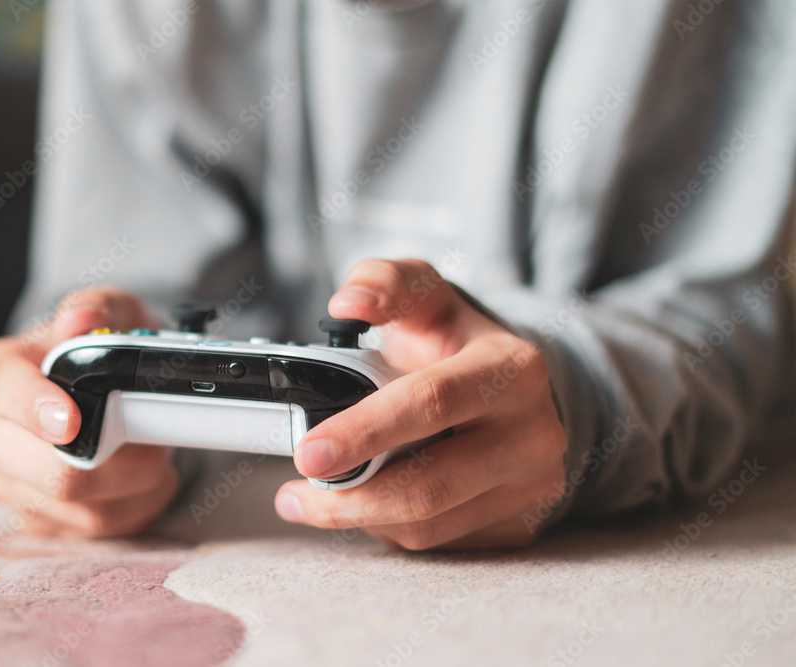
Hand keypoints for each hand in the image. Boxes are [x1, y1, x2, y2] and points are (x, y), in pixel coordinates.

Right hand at [0, 288, 179, 538]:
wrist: (105, 391)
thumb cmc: (100, 348)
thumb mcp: (111, 312)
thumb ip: (99, 307)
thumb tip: (82, 319)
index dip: (34, 408)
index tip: (72, 421)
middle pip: (45, 469)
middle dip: (114, 460)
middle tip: (153, 438)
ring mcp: (8, 483)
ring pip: (78, 506)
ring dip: (135, 483)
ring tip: (156, 453)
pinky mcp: (38, 520)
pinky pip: (94, 529)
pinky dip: (137, 507)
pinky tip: (149, 480)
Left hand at [273, 259, 566, 549]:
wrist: (512, 391)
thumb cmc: (456, 343)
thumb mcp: (425, 296)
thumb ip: (384, 282)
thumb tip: (347, 302)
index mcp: (511, 370)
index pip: (431, 404)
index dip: (364, 430)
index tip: (308, 452)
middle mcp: (533, 433)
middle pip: (430, 485)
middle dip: (351, 497)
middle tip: (295, 494)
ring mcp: (531, 485)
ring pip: (429, 524)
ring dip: (359, 518)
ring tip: (313, 499)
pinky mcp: (520, 524)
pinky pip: (439, 542)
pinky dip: (391, 527)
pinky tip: (369, 502)